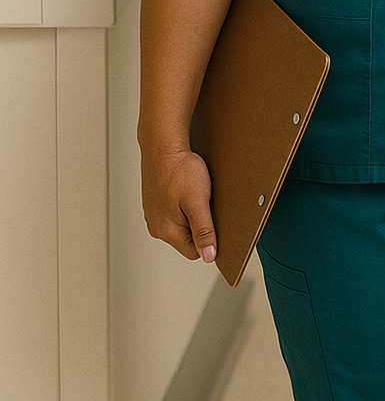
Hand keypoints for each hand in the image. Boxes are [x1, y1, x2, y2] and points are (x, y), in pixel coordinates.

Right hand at [141, 146, 217, 262]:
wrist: (163, 144)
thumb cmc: (179, 169)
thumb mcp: (198, 202)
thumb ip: (204, 231)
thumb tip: (209, 256)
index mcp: (166, 231)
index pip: (194, 251)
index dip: (209, 238)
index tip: (214, 221)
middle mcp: (156, 226)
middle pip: (187, 238)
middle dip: (200, 224)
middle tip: (204, 202)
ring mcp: (153, 213)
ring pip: (181, 224)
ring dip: (191, 212)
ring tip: (194, 193)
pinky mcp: (155, 202)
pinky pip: (174, 211)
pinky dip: (183, 203)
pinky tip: (186, 188)